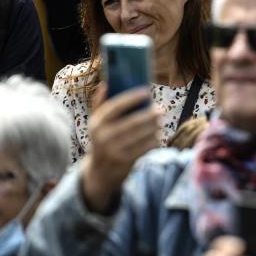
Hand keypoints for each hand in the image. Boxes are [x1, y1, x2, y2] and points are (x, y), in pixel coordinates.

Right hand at [80, 84, 160, 213]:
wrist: (100, 172)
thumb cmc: (101, 140)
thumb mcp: (95, 123)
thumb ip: (99, 103)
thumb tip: (105, 84)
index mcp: (97, 123)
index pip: (115, 106)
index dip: (132, 97)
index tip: (146, 91)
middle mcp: (104, 137)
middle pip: (134, 122)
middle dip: (150, 114)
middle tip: (160, 109)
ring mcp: (115, 150)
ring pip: (143, 135)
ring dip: (155, 127)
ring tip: (160, 122)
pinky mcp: (127, 162)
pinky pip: (146, 147)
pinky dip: (155, 140)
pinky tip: (157, 135)